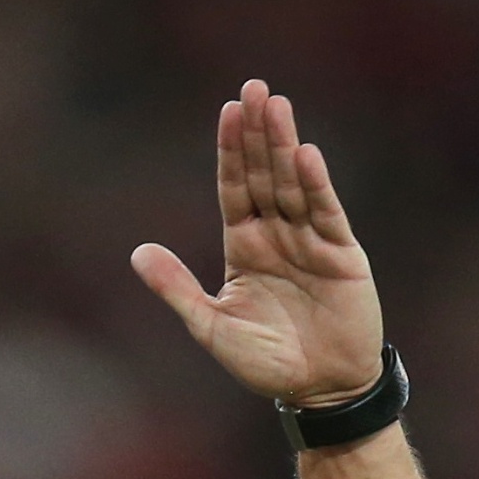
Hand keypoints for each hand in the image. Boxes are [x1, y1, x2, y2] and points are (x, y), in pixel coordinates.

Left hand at [129, 80, 383, 406]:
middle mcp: (277, 236)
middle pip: (264, 175)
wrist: (320, 390)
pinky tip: (305, 156)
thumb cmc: (266, 363)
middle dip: (258, 133)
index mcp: (245, 247)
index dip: (231, 151)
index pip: (235, 189)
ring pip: (294, 184)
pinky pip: (325, 213)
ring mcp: (311, 241)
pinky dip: (316, 185)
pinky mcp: (341, 255)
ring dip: (285, 145)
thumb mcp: (212, 327)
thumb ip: (178, 290)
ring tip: (277, 105)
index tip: (228, 111)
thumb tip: (137, 253)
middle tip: (254, 87)